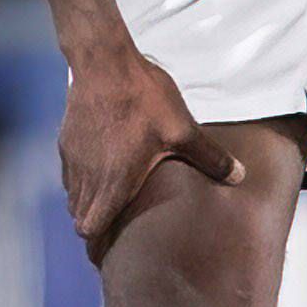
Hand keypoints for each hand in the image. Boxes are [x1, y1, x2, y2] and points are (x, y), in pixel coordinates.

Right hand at [57, 44, 237, 262]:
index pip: (89, 230)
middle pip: (79, 216)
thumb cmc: (143, 98)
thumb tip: (239, 176)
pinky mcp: (66, 140)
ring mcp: (73, 158)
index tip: (110, 245)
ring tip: (111, 196)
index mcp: (113, 182)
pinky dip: (81, 177)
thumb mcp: (182, 129)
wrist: (104, 61)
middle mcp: (87, 176)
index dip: (97, 243)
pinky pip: (70, 171)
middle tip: (115, 224)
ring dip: (87, 200)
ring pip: (72, 194)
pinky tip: (101, 165)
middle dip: (95, 223)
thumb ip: (209, 157)